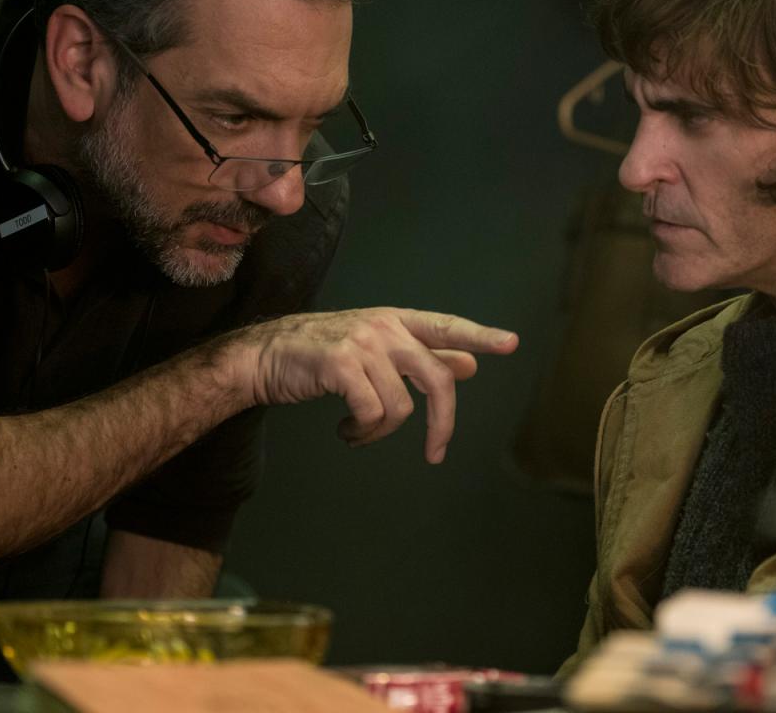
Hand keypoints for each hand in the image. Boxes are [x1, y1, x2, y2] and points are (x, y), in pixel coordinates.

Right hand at [240, 308, 518, 461]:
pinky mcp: (341, 363)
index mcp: (396, 321)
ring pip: (400, 406)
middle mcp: (384, 327)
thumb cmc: (321, 356)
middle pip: (438, 377)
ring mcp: (362, 342)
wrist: (264, 355)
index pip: (446, 326)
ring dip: (380, 432)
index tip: (511, 344)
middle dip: (443, 423)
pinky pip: (372, 413)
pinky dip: (362, 432)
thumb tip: (470, 364)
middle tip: (435, 454)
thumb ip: (422, 357)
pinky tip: (345, 429)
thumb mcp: (376, 351)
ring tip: (359, 431)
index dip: (479, 336)